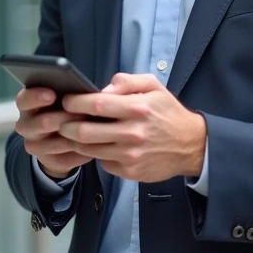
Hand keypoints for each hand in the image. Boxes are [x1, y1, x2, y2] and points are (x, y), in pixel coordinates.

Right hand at [14, 87, 90, 179]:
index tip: (52, 94)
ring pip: (58, 143)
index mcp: (25, 105)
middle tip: (85, 112)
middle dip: (66, 117)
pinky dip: (82, 152)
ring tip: (94, 129)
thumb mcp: (59, 97)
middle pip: (43, 122)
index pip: (24, 100)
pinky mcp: (47, 161)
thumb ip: (65, 92)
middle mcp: (25, 126)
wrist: (58, 139)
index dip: (37, 97)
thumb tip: (81, 91)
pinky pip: (67, 158)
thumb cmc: (61, 108)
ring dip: (77, 136)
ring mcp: (34, 146)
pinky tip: (94, 145)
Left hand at [59, 73, 206, 182]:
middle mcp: (133, 134)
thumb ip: (127, 81)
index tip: (67, 101)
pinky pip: (103, 162)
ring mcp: (131, 156)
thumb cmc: (168, 113)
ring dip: (76, 141)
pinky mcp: (130, 171)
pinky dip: (96, 154)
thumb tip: (103, 89)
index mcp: (138, 108)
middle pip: (86, 132)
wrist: (191, 145)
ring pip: (90, 150)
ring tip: (73, 133)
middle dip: (67, 125)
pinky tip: (97, 146)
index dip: (76, 103)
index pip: (97, 105)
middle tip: (62, 120)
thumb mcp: (154, 86)